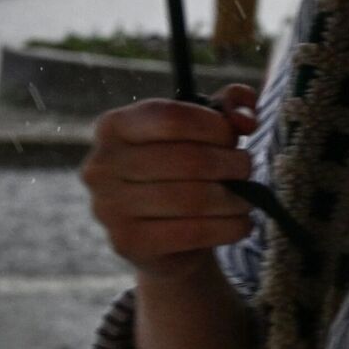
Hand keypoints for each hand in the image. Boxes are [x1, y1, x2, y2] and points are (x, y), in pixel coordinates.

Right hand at [80, 85, 258, 281]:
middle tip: (247, 170)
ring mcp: (108, 207)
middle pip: (188, 160)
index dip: (215, 126)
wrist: (167, 235)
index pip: (171, 117)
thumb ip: (229, 106)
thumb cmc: (187, 170)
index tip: (233, 138)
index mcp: (114, 126)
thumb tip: (244, 118)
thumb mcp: (207, 130)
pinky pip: (191, 233)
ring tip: (247, 199)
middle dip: (232, 165)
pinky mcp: (127, 242)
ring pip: (193, 199)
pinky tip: (240, 224)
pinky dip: (228, 228)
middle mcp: (101, 165)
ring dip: (235, 199)